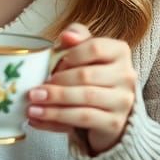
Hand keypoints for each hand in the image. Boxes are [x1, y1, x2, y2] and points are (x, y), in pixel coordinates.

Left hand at [26, 23, 136, 154]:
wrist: (105, 112)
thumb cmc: (91, 76)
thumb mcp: (83, 53)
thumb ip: (77, 38)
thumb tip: (67, 36)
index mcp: (120, 52)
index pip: (94, 48)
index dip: (70, 56)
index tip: (53, 65)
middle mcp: (126, 76)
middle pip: (86, 75)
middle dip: (57, 83)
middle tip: (34, 90)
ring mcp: (123, 101)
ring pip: (84, 98)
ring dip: (54, 101)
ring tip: (32, 104)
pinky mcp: (114, 123)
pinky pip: (83, 118)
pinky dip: (56, 118)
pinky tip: (37, 117)